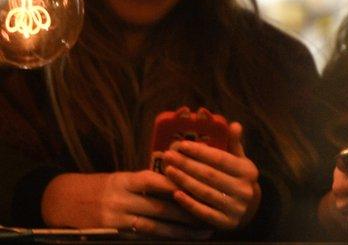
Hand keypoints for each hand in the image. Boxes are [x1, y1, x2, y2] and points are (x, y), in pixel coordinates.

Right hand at [41, 171, 208, 239]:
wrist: (66, 202)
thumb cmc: (104, 187)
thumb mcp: (123, 178)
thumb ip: (148, 181)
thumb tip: (182, 180)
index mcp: (126, 181)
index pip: (156, 181)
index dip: (179, 185)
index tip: (202, 188)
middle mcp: (121, 200)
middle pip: (160, 208)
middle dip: (188, 212)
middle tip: (211, 214)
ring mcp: (117, 220)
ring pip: (155, 227)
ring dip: (181, 231)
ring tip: (203, 231)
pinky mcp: (115, 234)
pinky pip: (144, 237)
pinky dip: (164, 238)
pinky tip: (180, 239)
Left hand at [163, 122, 260, 230]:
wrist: (248, 208)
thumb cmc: (237, 178)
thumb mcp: (239, 160)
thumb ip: (234, 144)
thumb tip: (234, 125)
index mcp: (248, 171)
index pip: (221, 159)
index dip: (200, 152)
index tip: (181, 144)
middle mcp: (244, 190)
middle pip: (210, 175)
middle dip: (187, 164)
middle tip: (168, 155)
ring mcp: (235, 208)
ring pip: (205, 192)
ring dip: (184, 181)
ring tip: (168, 170)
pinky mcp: (226, 223)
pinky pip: (204, 212)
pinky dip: (189, 203)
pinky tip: (175, 193)